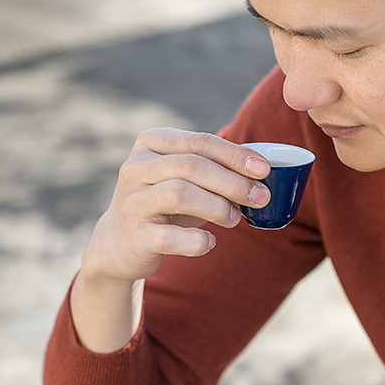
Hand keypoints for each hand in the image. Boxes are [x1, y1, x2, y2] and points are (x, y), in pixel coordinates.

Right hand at [81, 128, 270, 283]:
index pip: (199, 142)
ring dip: (217, 207)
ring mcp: (132, 201)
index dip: (235, 155)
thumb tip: (262, 177)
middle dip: (232, 182)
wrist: (119, 242)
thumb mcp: (185, 180)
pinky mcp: (134, 235)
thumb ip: (215, 171)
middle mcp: (136, 167)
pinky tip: (210, 243)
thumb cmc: (164, 206)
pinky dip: (197, 241)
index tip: (264, 170)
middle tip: (260, 198)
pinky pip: (171, 237)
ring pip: (180, 194)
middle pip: (192, 166)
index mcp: (151, 143)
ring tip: (235, 219)